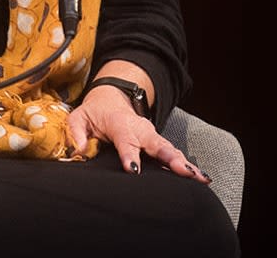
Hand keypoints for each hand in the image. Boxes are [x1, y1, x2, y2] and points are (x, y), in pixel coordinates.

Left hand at [66, 84, 211, 183]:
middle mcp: (140, 129)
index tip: (133, 170)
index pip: (126, 141)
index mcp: (120, 124)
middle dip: (171, 158)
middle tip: (184, 172)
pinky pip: (173, 153)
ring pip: (170, 149)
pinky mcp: (158, 142)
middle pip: (157, 145)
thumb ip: (76, 131)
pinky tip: (200, 178)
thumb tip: (79, 149)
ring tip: (199, 178)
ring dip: (184, 163)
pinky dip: (186, 165)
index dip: (130, 155)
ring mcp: (151, 135)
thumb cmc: (95, 112)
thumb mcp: (79, 117)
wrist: (112, 98)